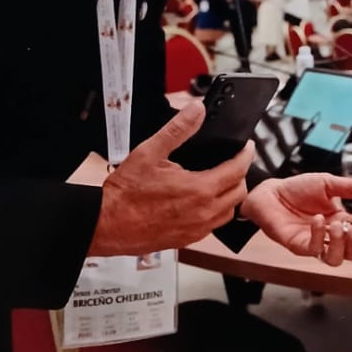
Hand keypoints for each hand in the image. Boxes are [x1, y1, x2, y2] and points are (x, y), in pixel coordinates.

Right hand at [88, 100, 251, 255]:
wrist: (106, 224)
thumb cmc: (125, 192)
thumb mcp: (151, 151)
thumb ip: (178, 129)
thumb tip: (196, 110)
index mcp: (199, 189)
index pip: (237, 170)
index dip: (245, 155)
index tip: (246, 147)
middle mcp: (203, 213)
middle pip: (239, 193)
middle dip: (240, 175)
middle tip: (232, 162)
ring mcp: (197, 229)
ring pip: (229, 212)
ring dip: (230, 196)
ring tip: (220, 181)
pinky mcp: (187, 240)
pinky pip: (213, 226)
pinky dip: (215, 212)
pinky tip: (202, 202)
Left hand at [241, 173, 351, 264]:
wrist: (271, 192)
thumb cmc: (297, 189)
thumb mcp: (328, 183)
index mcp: (339, 220)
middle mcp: (329, 235)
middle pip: (351, 253)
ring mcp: (315, 242)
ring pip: (335, 259)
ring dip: (340, 245)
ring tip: (335, 225)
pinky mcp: (299, 245)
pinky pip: (315, 250)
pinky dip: (319, 236)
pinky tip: (318, 220)